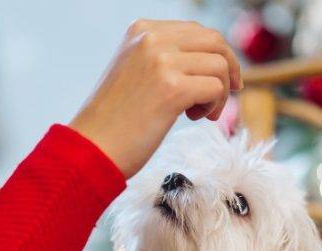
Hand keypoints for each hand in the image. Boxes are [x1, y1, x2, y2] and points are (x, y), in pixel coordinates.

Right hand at [69, 20, 241, 177]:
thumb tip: (214, 59)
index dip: (216, 54)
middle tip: (228, 92)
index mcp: (142, 30)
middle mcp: (151, 38)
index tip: (221, 78)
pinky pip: (216, 88)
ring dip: (219, 93)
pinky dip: (214, 106)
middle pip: (215, 41)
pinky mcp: (172, 88)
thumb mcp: (136, 71)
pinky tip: (193, 117)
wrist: (92, 147)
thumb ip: (166, 57)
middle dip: (229, 68)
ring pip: (219, 66)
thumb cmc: (116, 118)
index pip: (197, 30)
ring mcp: (162, 61)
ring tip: (199, 112)